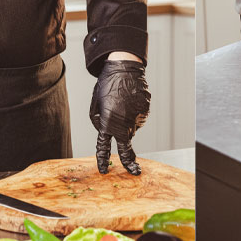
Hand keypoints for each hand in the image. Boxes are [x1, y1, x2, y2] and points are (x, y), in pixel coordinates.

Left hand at [90, 59, 149, 174]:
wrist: (123, 69)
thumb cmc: (106, 85)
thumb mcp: (96, 104)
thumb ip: (99, 121)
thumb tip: (110, 132)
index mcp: (107, 122)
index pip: (103, 147)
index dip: (103, 160)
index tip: (104, 170)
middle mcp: (123, 124)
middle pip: (126, 148)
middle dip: (130, 162)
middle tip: (135, 171)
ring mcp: (136, 118)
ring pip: (131, 129)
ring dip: (126, 123)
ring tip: (122, 105)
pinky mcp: (145, 112)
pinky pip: (138, 119)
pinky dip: (134, 114)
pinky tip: (130, 102)